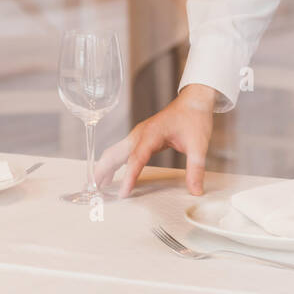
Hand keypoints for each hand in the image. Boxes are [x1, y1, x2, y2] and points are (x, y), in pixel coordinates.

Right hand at [94, 83, 215, 196]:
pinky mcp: (141, 137)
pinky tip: (111, 173)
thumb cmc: (194, 117)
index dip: (129, 176)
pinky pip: (122, 151)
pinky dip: (114, 162)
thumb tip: (196, 190)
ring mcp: (138, 135)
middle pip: (115, 153)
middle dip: (103, 170)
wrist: (194, 101)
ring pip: (115, 151)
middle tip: (94, 188)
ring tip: (98, 184)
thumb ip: (196, 169)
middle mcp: (140, 134)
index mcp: (151, 134)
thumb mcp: (199, 145)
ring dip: (105, 166)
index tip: (124, 192)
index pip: (136, 158)